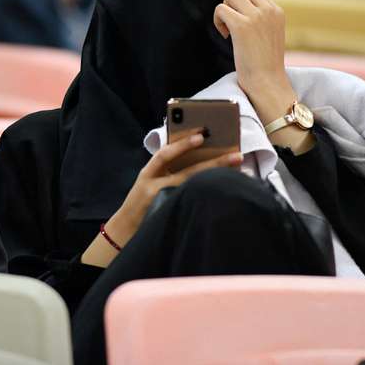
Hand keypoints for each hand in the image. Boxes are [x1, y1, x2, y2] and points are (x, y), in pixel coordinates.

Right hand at [108, 133, 242, 247]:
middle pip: (189, 174)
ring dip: (218, 180)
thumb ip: (164, 169)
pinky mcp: (173, 216)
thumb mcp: (147, 182)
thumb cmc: (142, 201)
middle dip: (214, 163)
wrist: (126, 229)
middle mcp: (156, 188)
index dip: (182, 145)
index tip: (201, 135)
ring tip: (238, 173)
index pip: (164, 155)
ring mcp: (165, 203)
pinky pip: (196, 204)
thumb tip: (196, 154)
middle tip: (236, 154)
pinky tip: (226, 193)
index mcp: (147, 174)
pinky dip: (212, 196)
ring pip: (196, 190)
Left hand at [213, 0, 291, 98]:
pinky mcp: (243, 25)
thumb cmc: (264, 62)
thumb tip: (240, 0)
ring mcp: (257, 16)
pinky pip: (221, 10)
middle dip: (229, 3)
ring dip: (223, 12)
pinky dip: (218, 21)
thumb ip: (260, 16)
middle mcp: (269, 10)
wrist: (267, 81)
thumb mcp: (268, 33)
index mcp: (276, 11)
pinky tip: (225, 35)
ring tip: (228, 30)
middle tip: (230, 23)